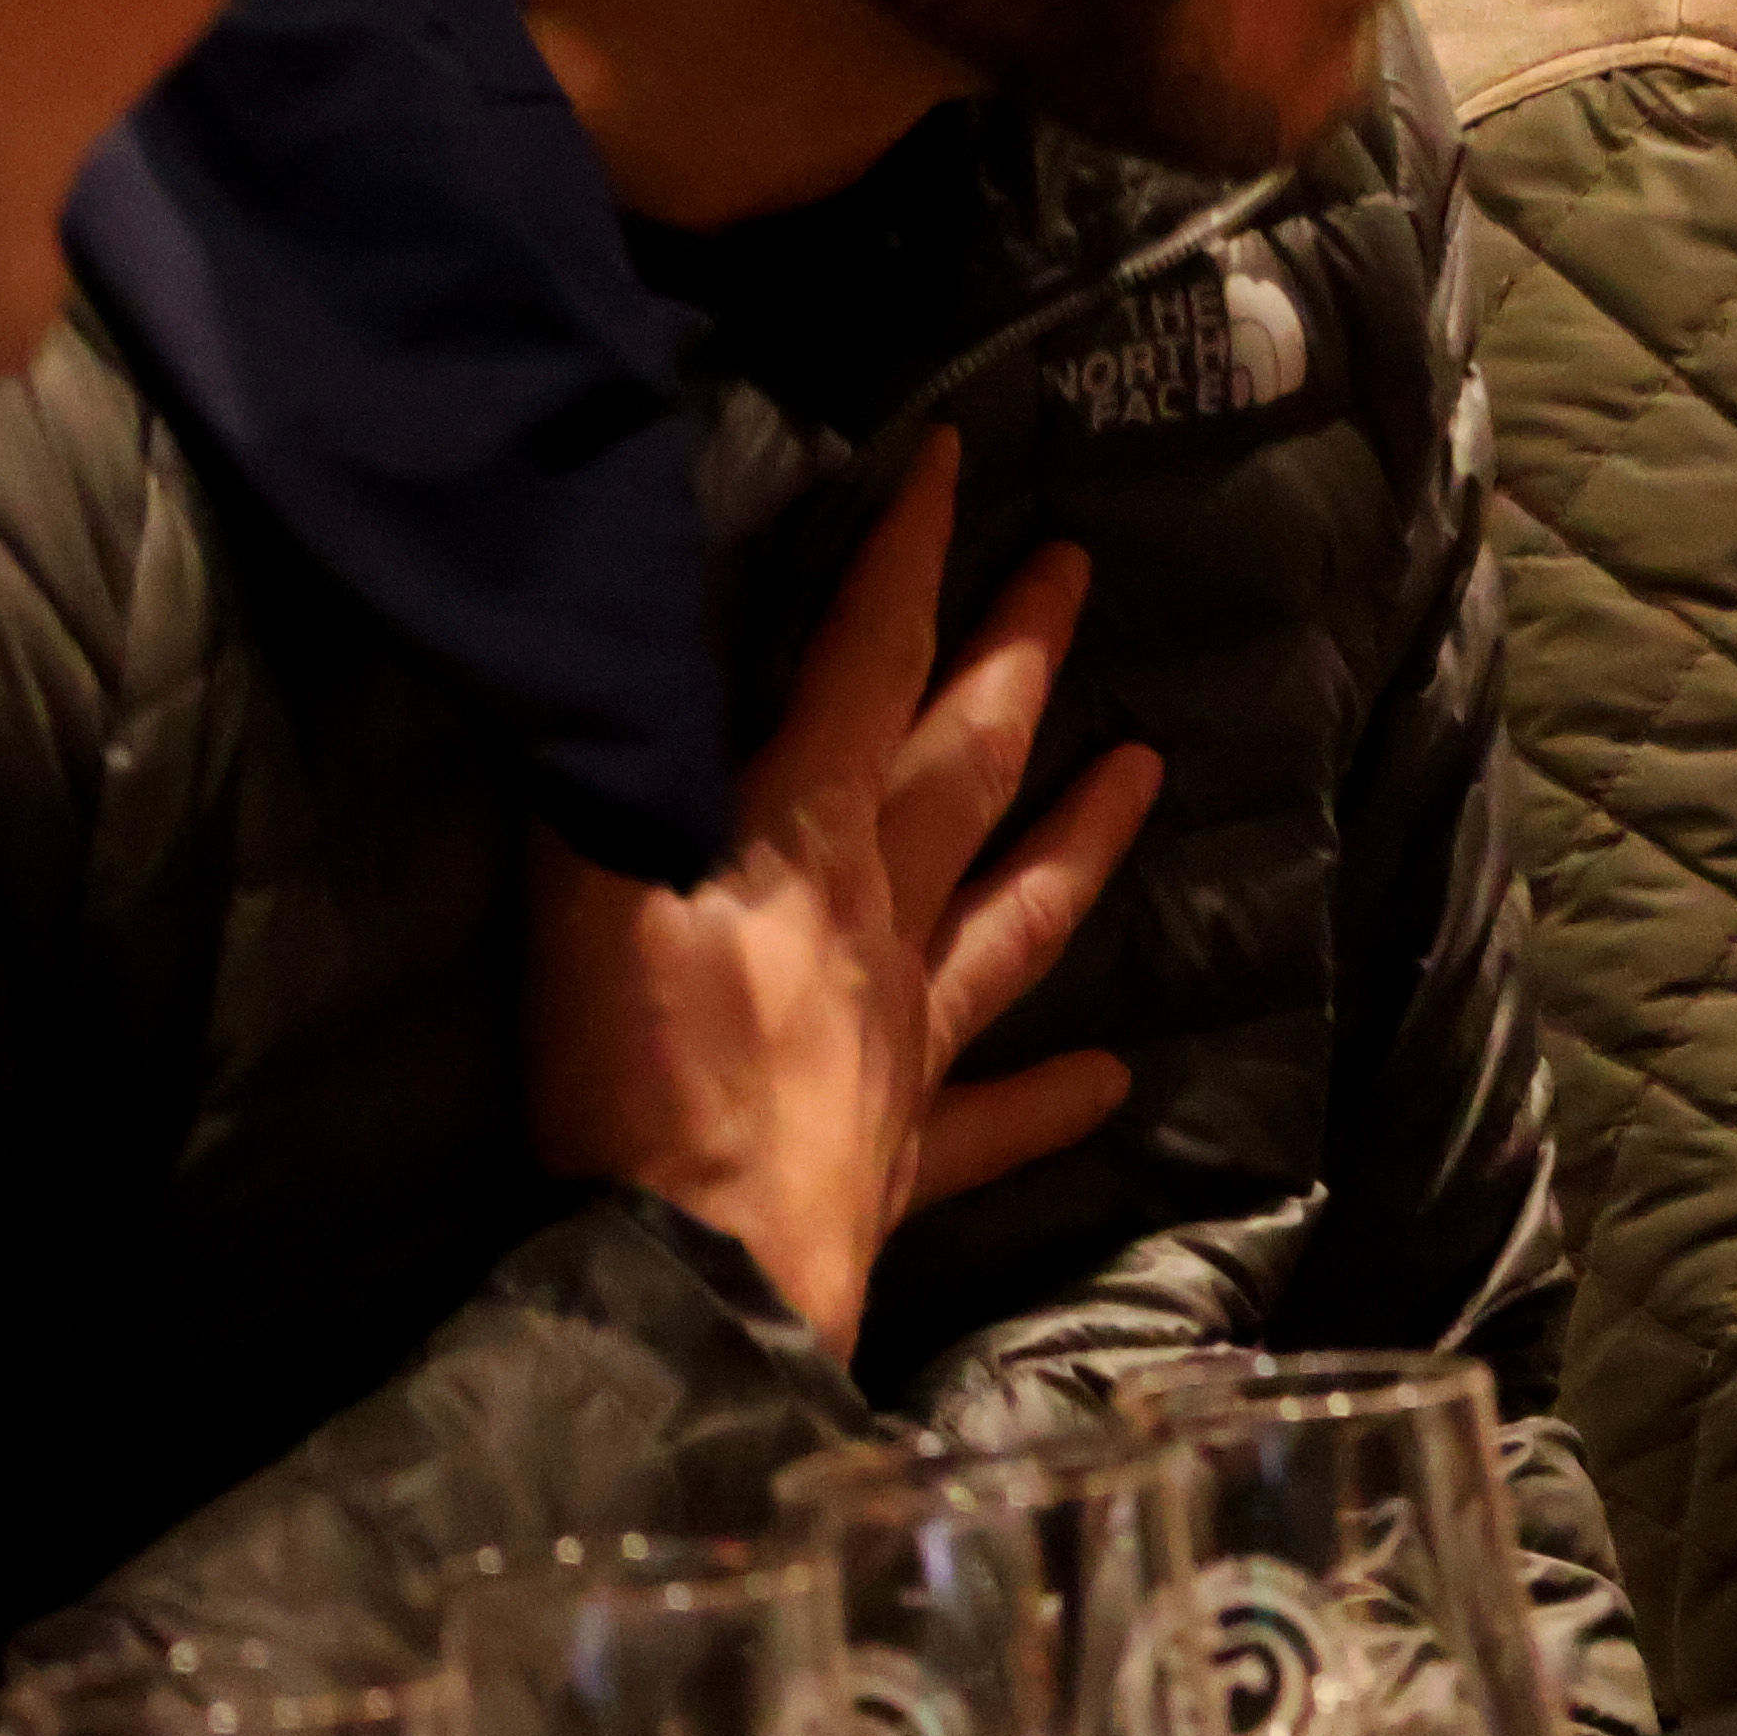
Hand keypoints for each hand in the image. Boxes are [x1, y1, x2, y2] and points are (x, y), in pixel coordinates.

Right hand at [528, 436, 1156, 1354]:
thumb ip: (613, 774)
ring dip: (1083, 837)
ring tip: (1151, 765)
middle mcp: (882, 924)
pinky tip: (1111, 1083)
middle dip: (1019, 657)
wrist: (687, 1271)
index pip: (868, 663)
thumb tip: (626, 657)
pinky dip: (1049, 1099)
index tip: (954, 464)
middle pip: (970, 763)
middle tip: (1075, 568)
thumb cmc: (627, 1079)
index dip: (905, 558)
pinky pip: (991, 1123)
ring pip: (1021, 916)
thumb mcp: (584, 892)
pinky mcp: (904, 1155)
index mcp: (807, 843)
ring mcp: (908, 1041)